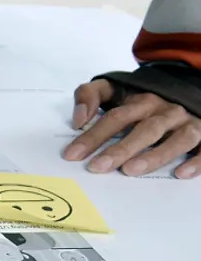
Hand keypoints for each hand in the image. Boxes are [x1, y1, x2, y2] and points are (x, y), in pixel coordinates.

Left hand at [62, 79, 199, 178]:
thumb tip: (77, 118)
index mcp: (141, 101)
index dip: (93, 136)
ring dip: (155, 155)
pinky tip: (181, 173)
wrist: (186, 87)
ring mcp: (189, 123)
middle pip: (145, 129)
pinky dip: (197, 161)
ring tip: (131, 170)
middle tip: (98, 167)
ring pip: (177, 138)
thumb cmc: (140, 99)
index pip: (116, 117)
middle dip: (120, 149)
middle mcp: (166, 111)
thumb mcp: (113, 88)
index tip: (72, 155)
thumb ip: (89, 95)